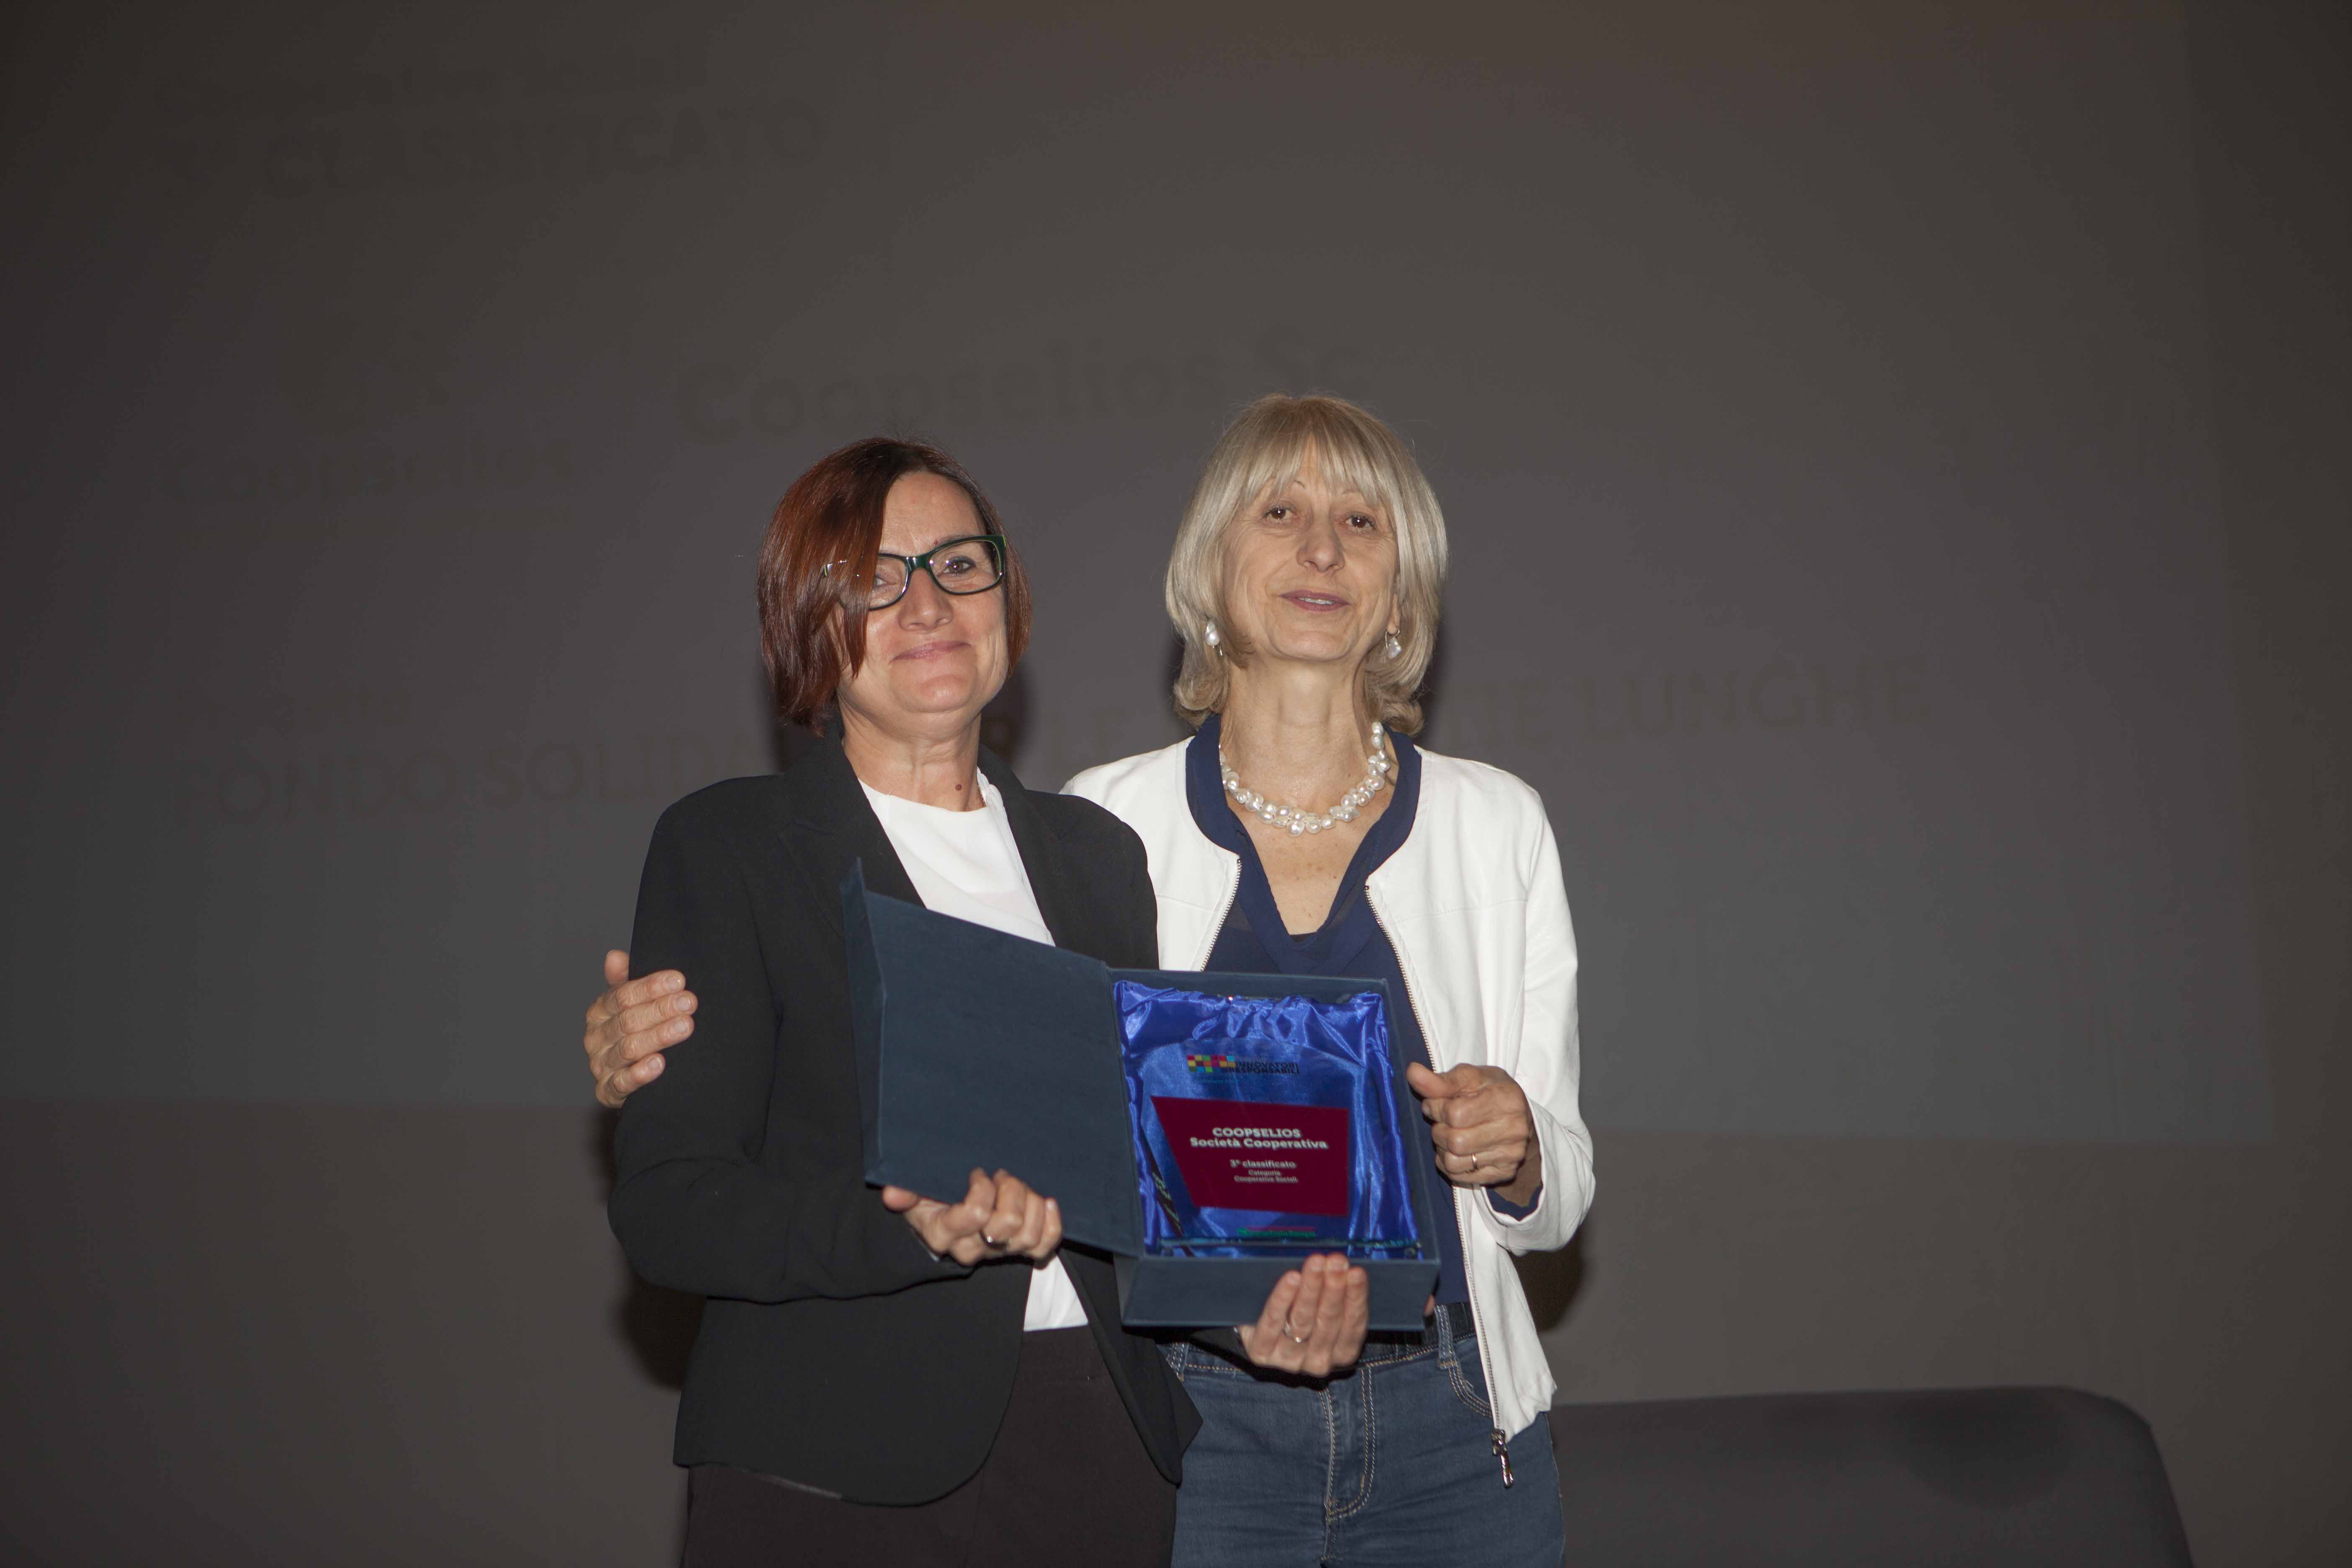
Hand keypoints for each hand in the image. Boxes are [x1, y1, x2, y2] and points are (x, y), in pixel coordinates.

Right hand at [584, 950, 698, 1107]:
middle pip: (628, 1021)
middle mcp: (595, 1038)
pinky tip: (659, 1064)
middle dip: (660, 1010)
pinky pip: (621, 1084)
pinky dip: (640, 1074)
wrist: (633, 1077)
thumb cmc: (636, 1031)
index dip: (650, 987)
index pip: (622, 996)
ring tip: (684, 1026)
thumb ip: (626, 980)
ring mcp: (599, 1065)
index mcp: (599, 1012)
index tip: (678, 980)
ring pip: (628, 1049)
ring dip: (658, 1037)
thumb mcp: (633, 1004)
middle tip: (689, 1002)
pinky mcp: (607, 1091)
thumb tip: (615, 957)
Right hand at [882, 1168, 1061, 1267]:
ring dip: (1030, 1203)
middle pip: (1006, 1225)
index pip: (974, 1215)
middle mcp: (972, 1247)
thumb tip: (892, 1193)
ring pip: (1028, 1236)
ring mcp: (998, 1252)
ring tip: (1020, 1186)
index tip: (978, 1173)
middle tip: (1002, 1176)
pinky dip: (1051, 1225)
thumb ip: (904, 1192)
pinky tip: (1048, 1202)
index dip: (982, 1189)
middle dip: (1010, 1191)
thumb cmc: (930, 1200)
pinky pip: (1043, 1247)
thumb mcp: (913, 1193)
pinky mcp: (1019, 1250)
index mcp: (944, 1233)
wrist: (942, 1223)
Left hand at [1235, 1254, 1368, 1377]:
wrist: (1255, 1332)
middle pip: (1328, 1321)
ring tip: (1316, 1263)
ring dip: (1311, 1288)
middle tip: (1336, 1261)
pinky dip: (1283, 1298)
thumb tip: (1343, 1264)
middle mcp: (1318, 1361)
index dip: (1356, 1298)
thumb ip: (1336, 1292)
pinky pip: (1273, 1321)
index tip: (1357, 1272)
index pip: (1354, 1326)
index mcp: (1341, 1353)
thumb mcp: (1323, 1308)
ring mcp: (1289, 1359)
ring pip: (1302, 1320)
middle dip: (1334, 1288)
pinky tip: (1291, 1279)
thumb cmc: (1299, 1313)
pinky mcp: (1262, 1352)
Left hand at [1406, 1061, 1541, 1206]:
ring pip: (1454, 1162)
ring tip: (1448, 1135)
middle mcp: (1513, 1130)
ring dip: (1441, 1149)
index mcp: (1506, 1100)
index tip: (1432, 1104)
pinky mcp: (1504, 1173)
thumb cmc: (1491, 1092)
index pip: (1455, 1114)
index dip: (1435, 1108)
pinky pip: (1459, 1177)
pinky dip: (1448, 1164)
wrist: (1520, 1117)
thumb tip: (1412, 1072)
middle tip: (1441, 1121)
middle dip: (1438, 1130)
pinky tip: (1455, 1150)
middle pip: (1454, 1141)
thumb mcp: (1469, 1078)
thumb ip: (1439, 1080)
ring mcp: (1510, 1155)